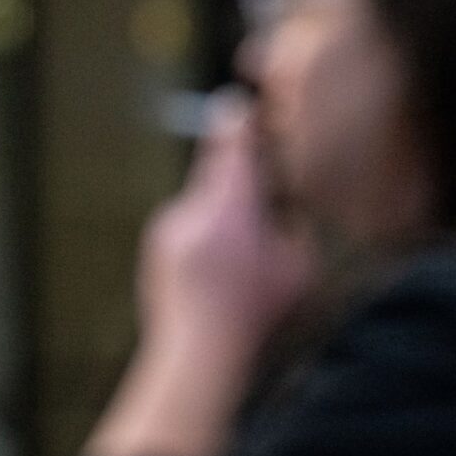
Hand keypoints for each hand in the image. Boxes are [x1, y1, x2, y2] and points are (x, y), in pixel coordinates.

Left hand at [85, 95, 314, 455]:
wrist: (195, 351)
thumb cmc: (254, 313)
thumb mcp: (298, 266)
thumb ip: (292, 225)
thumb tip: (282, 205)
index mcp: (229, 206)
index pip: (233, 146)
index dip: (240, 122)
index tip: (240, 104)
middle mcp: (191, 208)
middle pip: (215, 172)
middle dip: (238, 179)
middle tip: (262, 196)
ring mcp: (167, 228)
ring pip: (201, 203)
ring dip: (221, 215)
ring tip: (240, 257)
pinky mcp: (156, 248)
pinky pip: (186, 228)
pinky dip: (203, 239)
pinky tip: (217, 272)